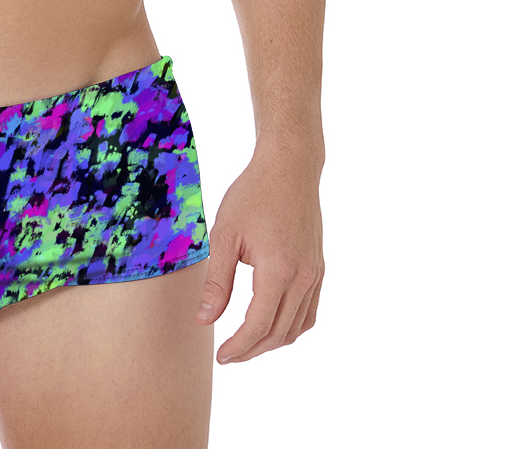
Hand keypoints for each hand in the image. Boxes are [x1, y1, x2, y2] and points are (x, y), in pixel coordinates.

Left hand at [194, 149, 323, 363]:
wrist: (289, 167)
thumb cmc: (253, 195)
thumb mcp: (225, 235)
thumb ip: (217, 281)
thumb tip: (205, 320)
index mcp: (279, 271)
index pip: (258, 326)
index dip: (238, 347)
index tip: (221, 356)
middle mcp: (303, 278)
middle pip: (279, 333)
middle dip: (252, 350)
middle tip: (229, 355)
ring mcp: (315, 274)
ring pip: (297, 327)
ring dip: (272, 341)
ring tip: (246, 343)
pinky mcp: (318, 268)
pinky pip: (309, 311)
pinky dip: (291, 326)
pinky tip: (272, 324)